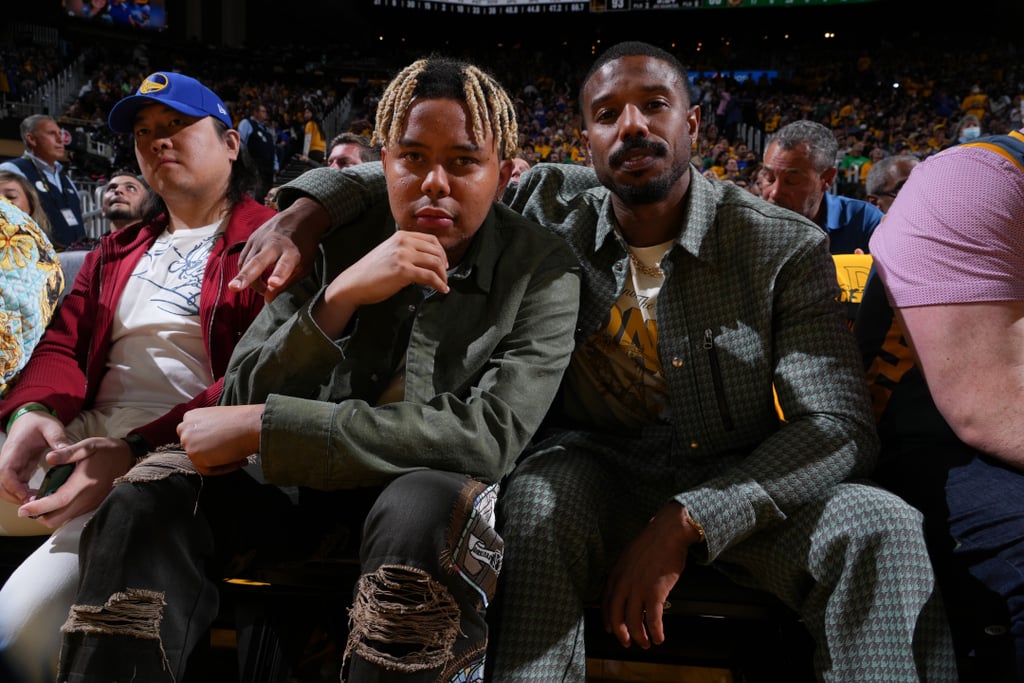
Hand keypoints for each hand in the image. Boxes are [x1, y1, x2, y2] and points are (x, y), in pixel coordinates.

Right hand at [0, 408, 68, 505]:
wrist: (31, 418)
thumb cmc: (40, 422)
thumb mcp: (52, 427)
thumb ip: (58, 439)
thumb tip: (65, 452)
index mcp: (14, 450)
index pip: (5, 472)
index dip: (13, 486)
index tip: (26, 496)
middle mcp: (8, 460)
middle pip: (1, 485)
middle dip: (14, 497)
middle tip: (36, 503)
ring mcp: (11, 466)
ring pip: (6, 488)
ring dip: (18, 497)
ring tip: (39, 501)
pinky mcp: (17, 470)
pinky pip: (15, 485)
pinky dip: (22, 493)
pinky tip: (38, 496)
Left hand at [18, 436, 132, 527]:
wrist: (128, 458)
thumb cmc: (107, 450)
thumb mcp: (88, 445)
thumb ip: (68, 452)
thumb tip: (49, 458)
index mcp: (84, 483)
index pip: (57, 501)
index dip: (39, 508)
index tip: (23, 510)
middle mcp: (87, 498)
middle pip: (57, 518)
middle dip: (40, 514)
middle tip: (30, 504)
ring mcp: (91, 504)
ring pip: (63, 519)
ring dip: (49, 514)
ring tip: (41, 501)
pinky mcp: (93, 506)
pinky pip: (71, 515)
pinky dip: (59, 512)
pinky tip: (56, 499)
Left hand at [177, 405, 263, 474]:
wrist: (251, 424)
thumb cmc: (242, 420)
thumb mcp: (219, 419)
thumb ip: (208, 428)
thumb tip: (212, 440)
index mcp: (191, 416)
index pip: (194, 436)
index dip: (210, 444)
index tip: (223, 445)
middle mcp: (185, 427)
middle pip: (195, 448)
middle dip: (212, 453)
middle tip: (229, 453)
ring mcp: (187, 441)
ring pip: (200, 460)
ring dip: (219, 461)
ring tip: (237, 458)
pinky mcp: (194, 453)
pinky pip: (207, 470)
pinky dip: (223, 468)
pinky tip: (237, 461)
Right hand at [230, 197, 330, 300]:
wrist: (299, 218)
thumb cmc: (303, 248)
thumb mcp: (304, 266)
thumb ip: (287, 282)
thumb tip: (268, 298)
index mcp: (292, 251)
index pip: (285, 264)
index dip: (279, 275)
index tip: (273, 284)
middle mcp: (274, 244)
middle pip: (257, 262)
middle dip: (246, 276)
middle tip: (234, 288)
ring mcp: (260, 240)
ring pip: (247, 264)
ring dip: (249, 281)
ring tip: (261, 290)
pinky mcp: (251, 240)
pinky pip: (243, 260)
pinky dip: (246, 272)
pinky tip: (255, 279)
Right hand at [313, 231, 448, 337]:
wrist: (353, 283)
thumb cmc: (370, 272)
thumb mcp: (390, 252)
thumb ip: (406, 251)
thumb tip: (427, 260)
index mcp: (401, 236)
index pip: (431, 240)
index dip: (442, 253)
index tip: (444, 264)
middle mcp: (403, 242)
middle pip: (436, 251)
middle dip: (444, 266)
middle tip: (445, 276)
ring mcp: (403, 255)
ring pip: (436, 263)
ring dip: (443, 276)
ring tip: (443, 284)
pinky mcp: (403, 271)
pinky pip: (430, 276)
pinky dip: (439, 284)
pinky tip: (441, 289)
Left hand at [602, 502, 696, 648]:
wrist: (668, 533)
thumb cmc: (652, 543)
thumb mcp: (629, 556)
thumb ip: (625, 573)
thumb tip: (627, 587)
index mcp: (616, 574)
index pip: (606, 603)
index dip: (608, 619)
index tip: (611, 629)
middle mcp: (623, 584)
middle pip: (617, 616)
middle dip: (621, 633)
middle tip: (627, 642)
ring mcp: (638, 589)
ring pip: (634, 622)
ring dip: (640, 637)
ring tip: (645, 643)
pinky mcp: (655, 593)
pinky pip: (653, 620)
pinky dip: (655, 632)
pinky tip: (659, 638)